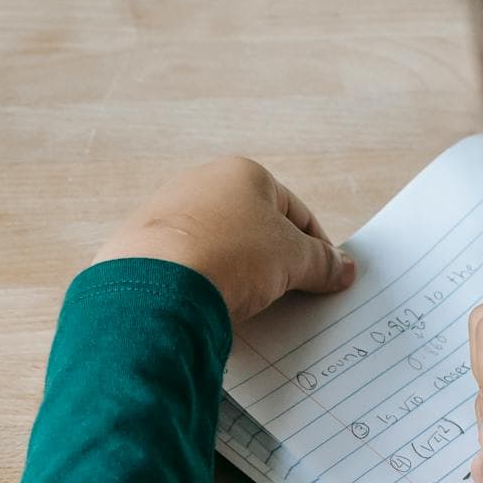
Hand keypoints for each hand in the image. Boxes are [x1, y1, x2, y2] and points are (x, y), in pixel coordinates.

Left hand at [94, 158, 355, 322]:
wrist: (156, 285)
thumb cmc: (232, 256)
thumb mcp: (293, 258)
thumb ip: (322, 262)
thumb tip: (343, 268)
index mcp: (240, 173)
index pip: (294, 211)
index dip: (316, 246)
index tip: (327, 277)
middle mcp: (198, 185)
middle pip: (252, 229)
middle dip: (275, 262)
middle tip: (292, 296)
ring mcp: (164, 216)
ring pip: (217, 250)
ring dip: (238, 276)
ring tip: (251, 308)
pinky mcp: (139, 249)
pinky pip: (184, 269)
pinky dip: (202, 286)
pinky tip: (211, 309)